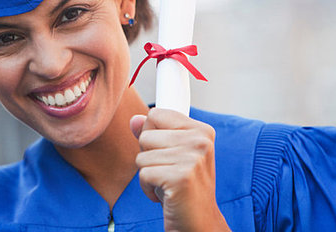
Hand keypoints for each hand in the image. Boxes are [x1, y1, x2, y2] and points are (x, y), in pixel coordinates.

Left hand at [130, 108, 229, 231]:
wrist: (199, 223)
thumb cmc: (183, 189)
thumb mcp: (169, 155)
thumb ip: (153, 134)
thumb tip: (133, 119)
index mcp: (201, 130)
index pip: (155, 114)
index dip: (152, 135)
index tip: (167, 153)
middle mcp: (200, 141)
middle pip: (145, 134)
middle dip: (148, 156)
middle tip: (168, 172)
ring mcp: (192, 158)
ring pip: (141, 155)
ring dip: (148, 173)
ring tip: (167, 183)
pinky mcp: (181, 178)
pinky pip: (143, 174)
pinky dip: (147, 188)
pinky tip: (165, 195)